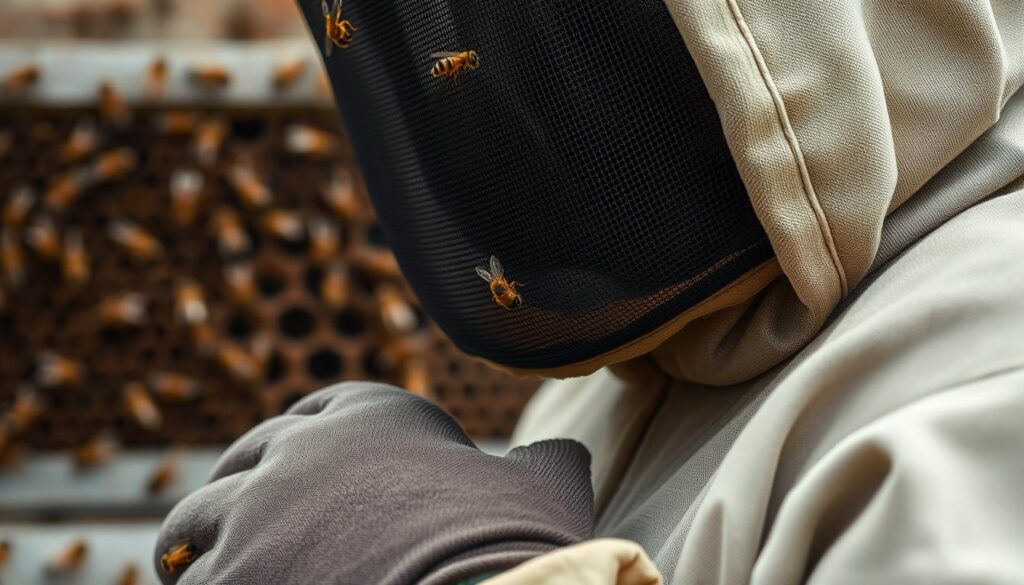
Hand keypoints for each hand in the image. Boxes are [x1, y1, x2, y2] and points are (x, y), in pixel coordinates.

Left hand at [155, 382, 593, 584]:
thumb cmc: (510, 541)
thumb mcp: (541, 488)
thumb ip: (543, 462)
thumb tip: (567, 456)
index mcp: (370, 414)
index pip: (314, 414)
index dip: (303, 442)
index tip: (297, 469)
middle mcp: (300, 450)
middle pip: (243, 461)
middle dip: (238, 489)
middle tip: (240, 524)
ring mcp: (257, 510)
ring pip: (195, 519)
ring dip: (197, 544)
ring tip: (205, 568)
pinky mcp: (231, 574)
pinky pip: (195, 581)